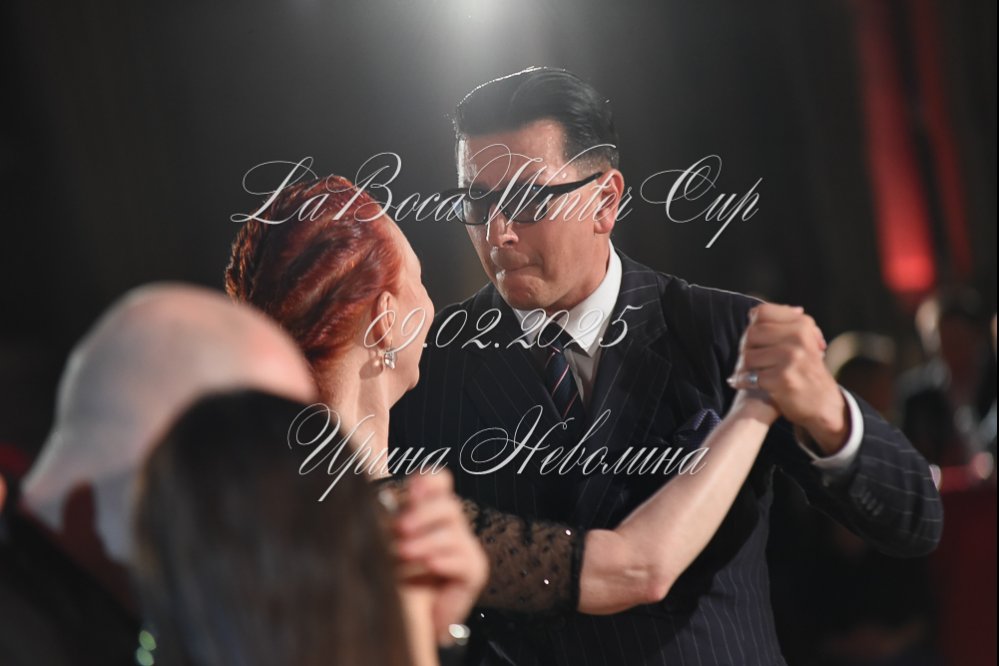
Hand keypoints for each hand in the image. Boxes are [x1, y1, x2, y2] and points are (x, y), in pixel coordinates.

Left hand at [393, 469, 488, 644]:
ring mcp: (466, 548)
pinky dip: (445, 561)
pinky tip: (430, 566)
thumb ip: (386, 521)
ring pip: (454, 533)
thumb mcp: (387, 544)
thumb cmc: (397, 578)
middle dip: (422, 514)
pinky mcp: (474, 571)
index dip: (429, 481)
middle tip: (399, 528)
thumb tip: (373, 499)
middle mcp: (452, 526)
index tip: (412, 489)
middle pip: (448, 505)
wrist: (408, 620)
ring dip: (426, 542)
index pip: (439, 483)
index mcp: (431, 513)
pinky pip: (464, 560)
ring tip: (403, 553)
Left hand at [728, 303, 848, 453]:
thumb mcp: (804, 342)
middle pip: (752, 334)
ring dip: (743, 367)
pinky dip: (744, 381)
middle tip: (747, 359)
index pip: (762, 313)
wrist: (825, 404)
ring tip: (748, 372)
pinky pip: (751, 376)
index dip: (752, 325)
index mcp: (802, 326)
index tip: (755, 339)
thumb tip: (753, 312)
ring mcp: (790, 358)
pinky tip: (744, 384)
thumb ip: (783, 326)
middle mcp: (798, 339)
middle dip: (745, 347)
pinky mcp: (782, 379)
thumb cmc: (808, 371)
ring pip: (748, 356)